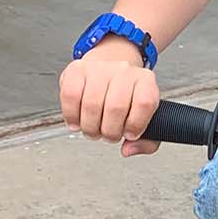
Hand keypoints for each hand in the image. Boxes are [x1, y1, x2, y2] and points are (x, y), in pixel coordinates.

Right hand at [58, 37, 160, 156]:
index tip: (130, 134)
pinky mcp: (77, 70)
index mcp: (145, 80)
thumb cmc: (126, 96)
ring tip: (93, 129)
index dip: (136, 125)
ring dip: (90, 127)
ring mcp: (100, 68)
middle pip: (116, 108)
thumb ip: (147, 140)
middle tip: (108, 135)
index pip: (144, 103)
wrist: (108, 68)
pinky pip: (71, 96)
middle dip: (109, 132)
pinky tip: (77, 121)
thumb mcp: (144, 115)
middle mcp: (124, 70)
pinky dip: (72, 116)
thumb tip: (128, 150)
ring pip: (92, 105)